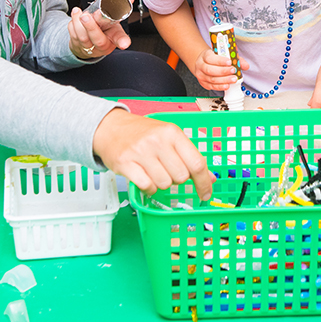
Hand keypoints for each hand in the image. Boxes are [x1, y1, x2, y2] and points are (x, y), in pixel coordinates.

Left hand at [67, 0, 133, 58]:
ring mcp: (90, 47)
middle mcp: (103, 45)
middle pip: (98, 40)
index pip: (120, 40)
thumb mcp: (113, 19)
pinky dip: (72, 25)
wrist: (90, 40)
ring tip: (77, 11)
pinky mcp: (78, 46)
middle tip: (86, 16)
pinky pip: (73, 36)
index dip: (123, 42)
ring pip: (83, 38)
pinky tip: (75, 17)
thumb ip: (120, 7)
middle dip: (91, 27)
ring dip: (78, 23)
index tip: (124, 44)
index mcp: (114, 38)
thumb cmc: (104, 28)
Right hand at [92, 108, 213, 198]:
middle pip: (181, 176)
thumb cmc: (142, 133)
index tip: (206, 193)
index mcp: (173, 132)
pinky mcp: (126, 163)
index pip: (196, 162)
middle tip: (168, 169)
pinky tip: (145, 178)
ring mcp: (141, 152)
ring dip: (162, 183)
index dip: (203, 182)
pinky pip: (147, 186)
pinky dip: (149, 188)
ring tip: (154, 171)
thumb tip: (209, 178)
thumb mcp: (169, 136)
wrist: (110, 128)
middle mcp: (158, 141)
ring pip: (164, 183)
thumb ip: (189, 155)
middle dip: (177, 179)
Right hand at [193, 47, 246, 91]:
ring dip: (224, 80)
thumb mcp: (224, 54)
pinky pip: (212, 86)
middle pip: (210, 70)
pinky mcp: (204, 83)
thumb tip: (245, 66)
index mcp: (205, 55)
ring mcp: (201, 75)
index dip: (220, 60)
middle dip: (223, 71)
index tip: (229, 62)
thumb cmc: (216, 58)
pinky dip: (220, 86)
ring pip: (212, 79)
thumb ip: (235, 58)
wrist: (205, 63)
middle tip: (233, 71)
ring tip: (233, 79)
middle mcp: (200, 65)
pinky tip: (227, 85)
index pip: (210, 58)